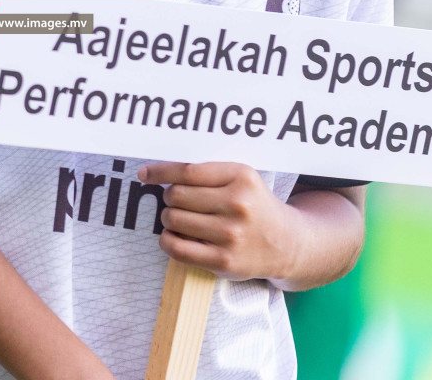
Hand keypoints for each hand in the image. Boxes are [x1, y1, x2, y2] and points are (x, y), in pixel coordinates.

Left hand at [138, 162, 297, 283]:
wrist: (286, 243)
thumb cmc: (255, 206)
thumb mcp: (242, 179)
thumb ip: (208, 173)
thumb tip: (157, 173)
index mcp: (241, 177)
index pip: (187, 171)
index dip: (161, 171)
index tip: (145, 173)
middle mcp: (237, 204)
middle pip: (177, 195)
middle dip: (169, 197)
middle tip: (177, 201)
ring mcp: (231, 235)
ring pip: (173, 220)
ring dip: (168, 218)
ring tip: (180, 218)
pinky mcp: (223, 261)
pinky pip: (177, 248)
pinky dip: (167, 240)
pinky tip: (173, 236)